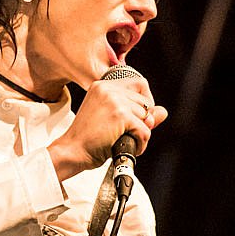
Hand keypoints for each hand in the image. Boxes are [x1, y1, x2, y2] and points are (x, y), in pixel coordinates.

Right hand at [48, 75, 167, 181]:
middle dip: (142, 121)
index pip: (139, 84)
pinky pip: (144, 130)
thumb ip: (138, 114)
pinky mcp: (120, 116)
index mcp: (102, 86)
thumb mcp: (112, 121)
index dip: (145, 101)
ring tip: (126, 141)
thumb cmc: (87, 140)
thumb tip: (163, 112)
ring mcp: (114, 101)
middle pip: (145, 102)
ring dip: (141, 133)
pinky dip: (141, 143)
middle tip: (129, 134)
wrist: (72, 152)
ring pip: (146, 116)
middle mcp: (108, 89)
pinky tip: (130, 147)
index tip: (140, 117)